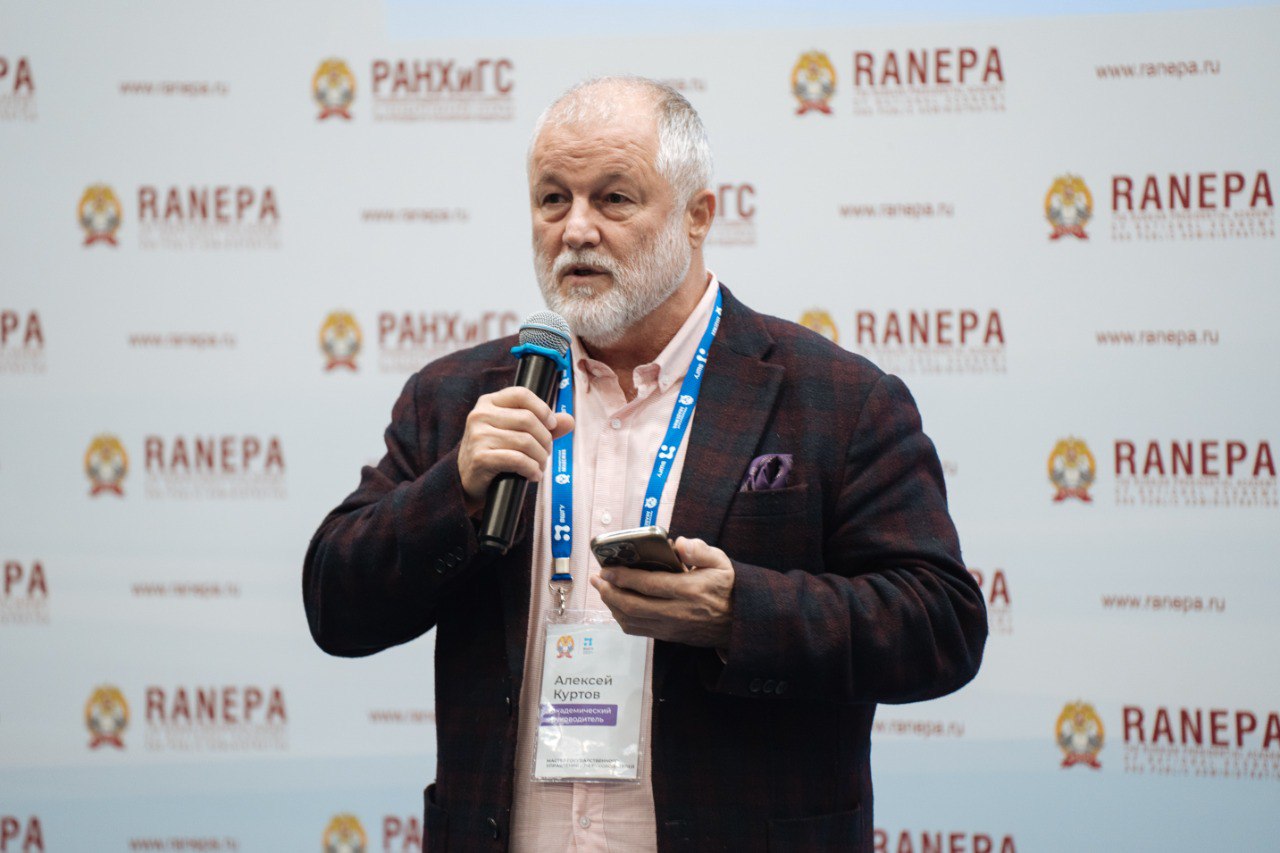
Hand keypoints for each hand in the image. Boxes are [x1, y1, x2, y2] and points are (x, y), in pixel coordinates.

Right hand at [457, 387, 573, 514]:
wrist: (466, 481)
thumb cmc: (494, 452)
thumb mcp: (515, 433)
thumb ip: (542, 425)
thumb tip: (569, 420)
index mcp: (488, 402)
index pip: (522, 394)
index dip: (543, 409)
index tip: (552, 425)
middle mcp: (480, 415)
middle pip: (528, 419)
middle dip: (545, 439)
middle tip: (546, 452)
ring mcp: (478, 436)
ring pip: (525, 441)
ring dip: (540, 458)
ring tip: (540, 466)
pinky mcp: (480, 457)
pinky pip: (518, 460)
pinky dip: (532, 469)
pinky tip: (533, 475)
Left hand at [590, 537, 733, 647]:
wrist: (739, 622)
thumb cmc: (728, 588)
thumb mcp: (722, 563)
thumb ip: (701, 550)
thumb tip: (678, 542)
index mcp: (689, 590)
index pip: (648, 585)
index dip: (623, 577)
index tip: (607, 569)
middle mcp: (677, 611)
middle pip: (633, 606)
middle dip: (609, 592)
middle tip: (597, 579)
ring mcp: (671, 627)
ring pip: (631, 621)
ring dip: (611, 606)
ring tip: (602, 590)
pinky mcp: (668, 636)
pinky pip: (638, 630)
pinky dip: (621, 618)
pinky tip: (616, 605)